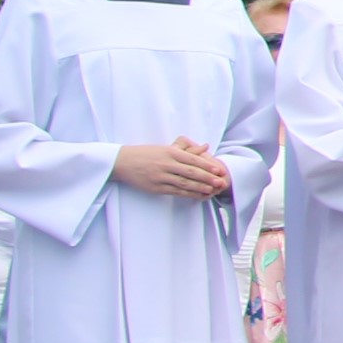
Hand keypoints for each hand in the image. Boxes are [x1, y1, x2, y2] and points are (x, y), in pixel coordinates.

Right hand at [113, 138, 230, 198]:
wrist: (122, 162)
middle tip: (220, 182)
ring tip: (212, 190)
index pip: (193, 160)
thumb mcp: (165, 148)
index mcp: (170, 152)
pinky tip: (197, 195)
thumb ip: (186, 148)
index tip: (219, 170)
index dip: (207, 166)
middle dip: (207, 178)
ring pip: (184, 183)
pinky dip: (188, 194)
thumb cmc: (146, 153)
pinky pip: (175, 191)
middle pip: (191, 172)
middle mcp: (166, 164)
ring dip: (200, 188)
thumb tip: (205, 146)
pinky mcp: (156, 187)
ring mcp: (160, 177)